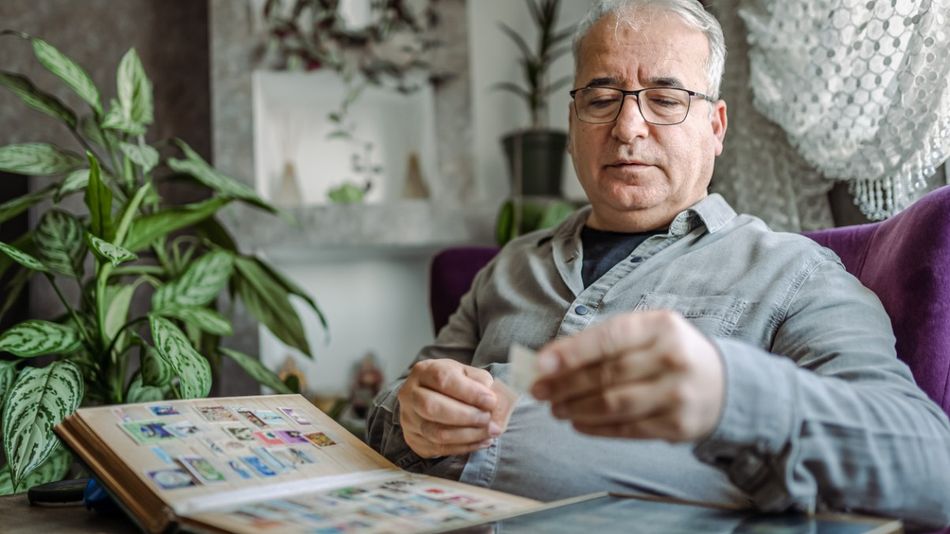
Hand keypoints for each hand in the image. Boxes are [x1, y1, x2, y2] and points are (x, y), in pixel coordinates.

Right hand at [398, 359, 502, 457]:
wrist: (429, 397)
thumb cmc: (452, 384)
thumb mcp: (466, 374)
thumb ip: (482, 383)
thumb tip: (495, 402)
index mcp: (423, 371)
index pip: (443, 380)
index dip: (469, 392)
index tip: (491, 401)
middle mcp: (410, 395)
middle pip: (433, 407)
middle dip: (466, 416)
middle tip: (488, 419)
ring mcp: (409, 419)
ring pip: (436, 433)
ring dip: (468, 435)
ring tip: (490, 432)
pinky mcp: (414, 440)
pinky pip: (439, 449)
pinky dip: (465, 447)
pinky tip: (482, 441)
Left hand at [530, 310, 724, 441]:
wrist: (724, 384)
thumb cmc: (670, 353)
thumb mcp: (647, 332)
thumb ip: (602, 341)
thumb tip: (549, 360)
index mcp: (661, 326)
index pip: (609, 338)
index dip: (571, 352)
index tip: (541, 364)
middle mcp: (672, 358)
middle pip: (607, 374)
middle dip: (565, 384)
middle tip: (539, 391)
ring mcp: (677, 394)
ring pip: (614, 405)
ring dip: (576, 408)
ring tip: (555, 408)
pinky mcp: (677, 426)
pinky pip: (627, 429)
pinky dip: (596, 427)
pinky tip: (578, 422)